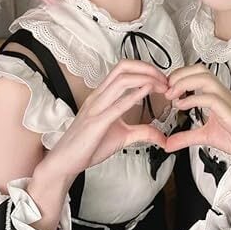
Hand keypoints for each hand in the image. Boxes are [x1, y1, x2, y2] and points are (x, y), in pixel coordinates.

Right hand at [47, 59, 168, 178]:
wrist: (65, 161)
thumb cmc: (88, 146)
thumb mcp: (122, 136)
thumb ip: (142, 133)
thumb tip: (162, 136)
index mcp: (103, 95)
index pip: (124, 69)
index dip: (146, 69)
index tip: (162, 80)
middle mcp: (99, 96)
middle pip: (124, 68)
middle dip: (148, 69)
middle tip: (164, 80)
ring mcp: (96, 108)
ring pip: (121, 80)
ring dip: (146, 78)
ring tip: (161, 86)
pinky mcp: (96, 123)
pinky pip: (116, 105)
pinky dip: (134, 95)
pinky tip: (147, 91)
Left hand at [165, 65, 230, 173]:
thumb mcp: (205, 136)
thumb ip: (186, 137)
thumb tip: (167, 143)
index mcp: (217, 95)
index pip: (198, 73)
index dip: (180, 75)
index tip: (166, 87)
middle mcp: (223, 94)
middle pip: (201, 70)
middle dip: (180, 74)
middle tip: (166, 88)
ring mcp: (228, 102)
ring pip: (206, 79)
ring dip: (184, 83)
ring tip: (172, 95)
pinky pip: (212, 99)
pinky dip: (194, 99)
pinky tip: (182, 106)